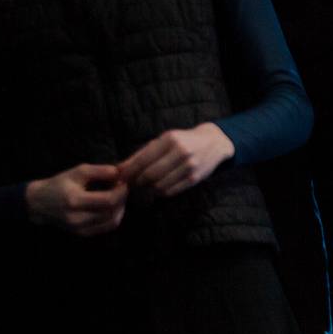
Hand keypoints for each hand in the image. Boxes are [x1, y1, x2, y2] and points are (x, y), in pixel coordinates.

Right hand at [25, 163, 127, 236]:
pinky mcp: (82, 234)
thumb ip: (99, 171)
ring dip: (120, 209)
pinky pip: (106, 228)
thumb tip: (119, 173)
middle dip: (122, 199)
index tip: (123, 182)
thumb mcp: (78, 171)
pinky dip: (114, 217)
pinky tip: (112, 207)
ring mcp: (80, 229)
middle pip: (112, 212)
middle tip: (122, 188)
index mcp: (75, 201)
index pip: (109, 200)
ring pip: (112, 222)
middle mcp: (78, 218)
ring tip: (118, 197)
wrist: (40, 203)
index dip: (121, 192)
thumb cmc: (60, 184)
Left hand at [118, 123, 234, 196]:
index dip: (129, 172)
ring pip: (160, 186)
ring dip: (146, 191)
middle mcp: (181, 152)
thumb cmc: (182, 140)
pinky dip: (159, 193)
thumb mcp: (163, 140)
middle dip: (136, 184)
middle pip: (150, 175)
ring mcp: (190, 166)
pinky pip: (171, 191)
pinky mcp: (195, 179)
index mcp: (170, 139)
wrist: (213, 143)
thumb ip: (141, 154)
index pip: (143, 160)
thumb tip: (119, 169)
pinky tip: (154, 191)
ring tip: (140, 190)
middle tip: (128, 187)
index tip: (120, 179)